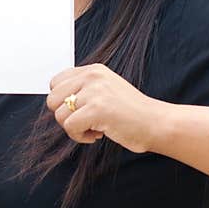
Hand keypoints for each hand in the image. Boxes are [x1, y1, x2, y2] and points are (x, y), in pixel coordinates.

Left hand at [46, 63, 161, 153]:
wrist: (155, 123)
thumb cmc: (131, 113)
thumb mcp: (106, 91)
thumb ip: (84, 89)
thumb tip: (56, 102)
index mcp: (94, 70)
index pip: (56, 82)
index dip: (63, 102)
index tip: (81, 111)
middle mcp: (92, 76)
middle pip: (52, 99)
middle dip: (66, 116)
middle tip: (86, 122)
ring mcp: (94, 91)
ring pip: (59, 115)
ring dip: (74, 129)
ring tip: (94, 129)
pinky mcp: (96, 109)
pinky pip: (70, 127)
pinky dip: (80, 137)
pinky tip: (97, 135)